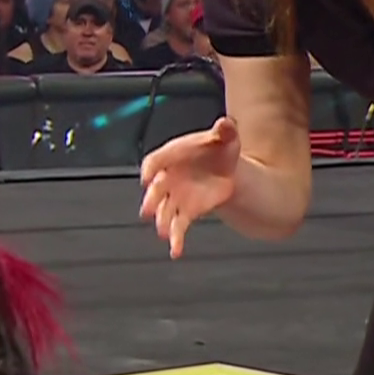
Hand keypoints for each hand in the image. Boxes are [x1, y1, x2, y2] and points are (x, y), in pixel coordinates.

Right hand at [139, 117, 241, 258]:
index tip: (147, 177)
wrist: (225, 170)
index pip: (155, 161)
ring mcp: (175, 197)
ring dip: (161, 222)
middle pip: (155, 190)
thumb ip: (225, 130)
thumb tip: (226, 123)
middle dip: (150, 200)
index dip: (150, 169)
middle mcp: (169, 178)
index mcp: (173, 156)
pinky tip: (176, 251)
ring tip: (163, 233)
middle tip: (147, 209)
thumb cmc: (219, 151)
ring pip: (163, 211)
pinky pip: (177, 226)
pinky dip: (176, 239)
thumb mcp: (226, 137)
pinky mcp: (186, 212)